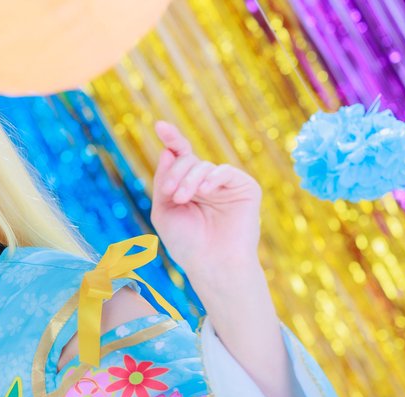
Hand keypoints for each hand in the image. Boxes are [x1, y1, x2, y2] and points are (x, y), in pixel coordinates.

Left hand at [149, 120, 263, 298]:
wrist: (211, 264)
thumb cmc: (186, 243)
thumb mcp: (164, 211)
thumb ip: (163, 182)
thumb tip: (167, 151)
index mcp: (187, 186)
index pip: (179, 157)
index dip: (172, 139)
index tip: (159, 125)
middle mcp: (206, 182)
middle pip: (187, 159)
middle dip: (175, 173)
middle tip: (172, 194)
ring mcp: (226, 184)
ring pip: (203, 165)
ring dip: (189, 180)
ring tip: (183, 200)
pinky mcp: (244, 188)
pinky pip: (225, 171)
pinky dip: (212, 177)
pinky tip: (204, 191)